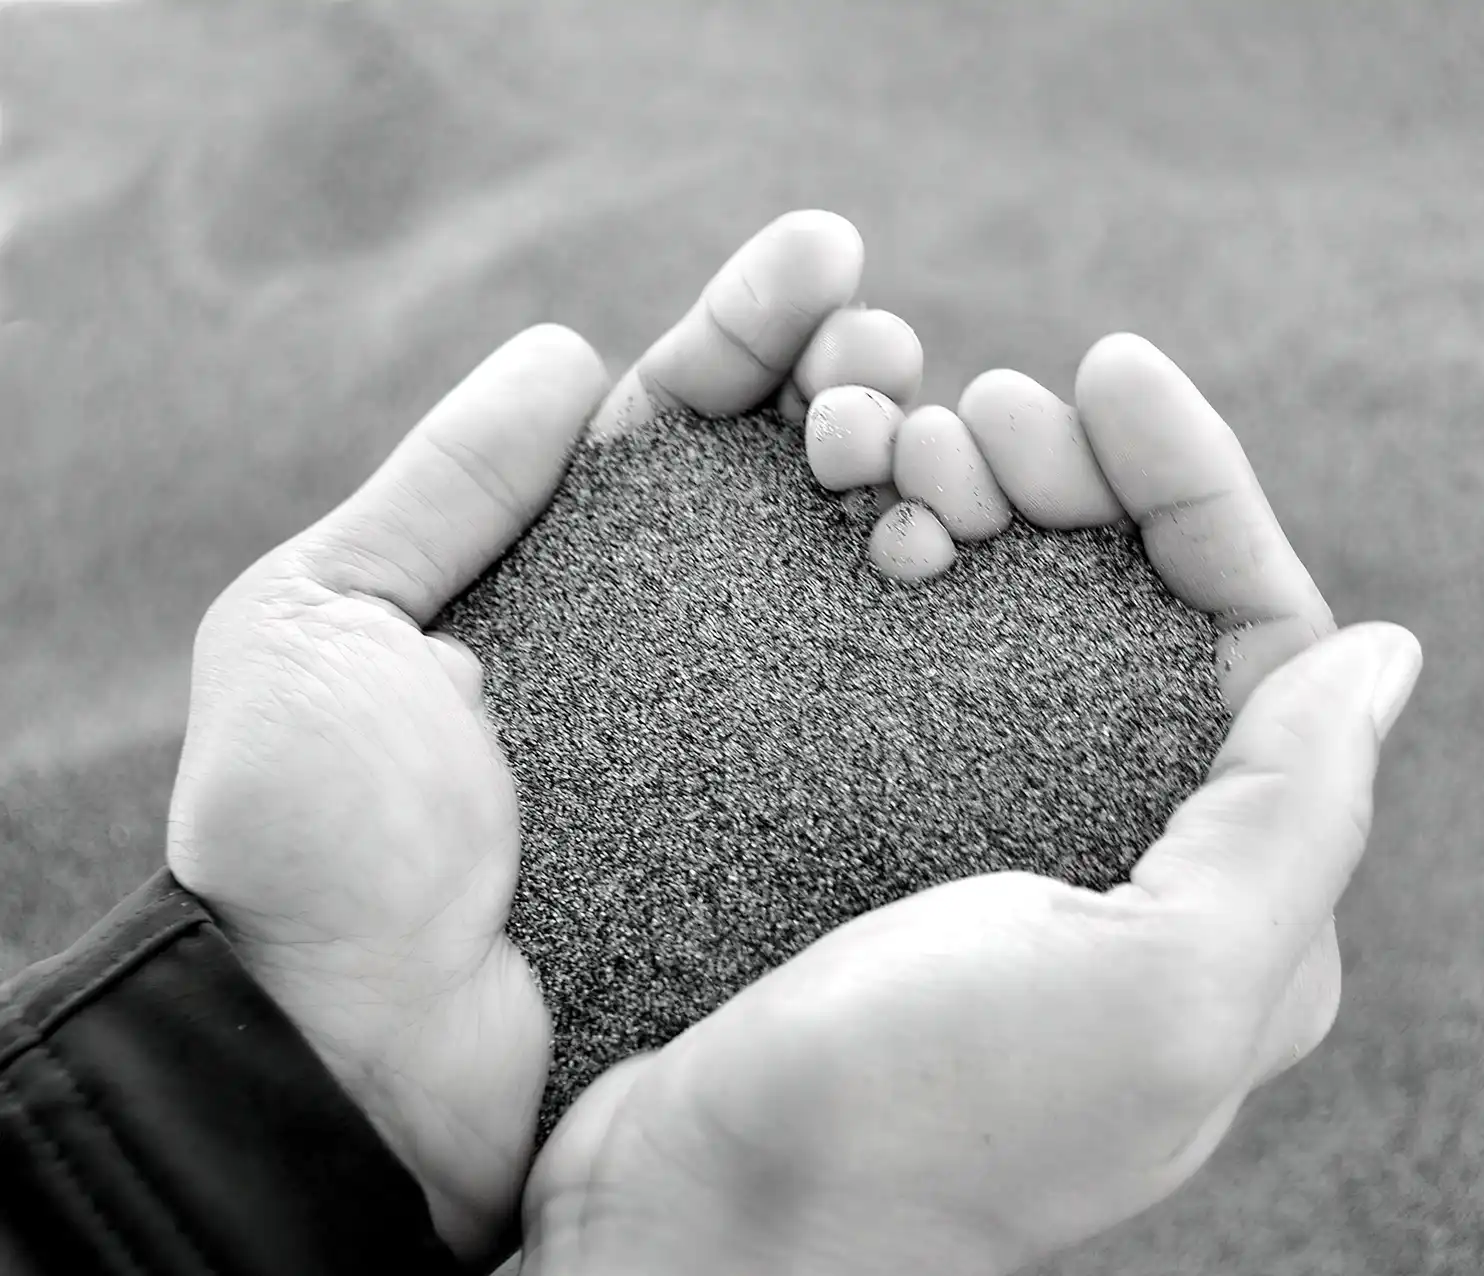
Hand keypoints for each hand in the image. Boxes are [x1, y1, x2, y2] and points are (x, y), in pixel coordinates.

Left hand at [165, 210, 917, 1262]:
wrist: (349, 1059)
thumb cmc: (307, 844)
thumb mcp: (319, 626)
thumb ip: (441, 490)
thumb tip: (561, 352)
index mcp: (568, 578)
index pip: (679, 419)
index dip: (754, 328)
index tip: (825, 252)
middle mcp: (680, 642)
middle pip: (797, 479)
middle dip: (857, 384)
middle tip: (884, 359)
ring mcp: (758, 731)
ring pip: (863, 571)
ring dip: (912, 471)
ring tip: (922, 437)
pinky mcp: (807, 824)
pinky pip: (893, 703)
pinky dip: (938, 612)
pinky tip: (950, 546)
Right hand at [516, 335, 1423, 1275]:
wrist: (694, 1220)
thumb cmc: (927, 1126)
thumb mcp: (1157, 992)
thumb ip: (1294, 823)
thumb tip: (1385, 655)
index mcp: (1233, 902)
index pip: (1261, 641)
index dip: (1201, 488)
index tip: (1110, 371)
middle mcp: (1128, 861)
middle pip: (1139, 610)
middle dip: (1078, 482)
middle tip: (979, 413)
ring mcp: (996, 841)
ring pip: (1019, 615)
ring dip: (980, 501)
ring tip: (902, 447)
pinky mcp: (878, 831)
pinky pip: (908, 656)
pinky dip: (890, 563)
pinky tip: (852, 518)